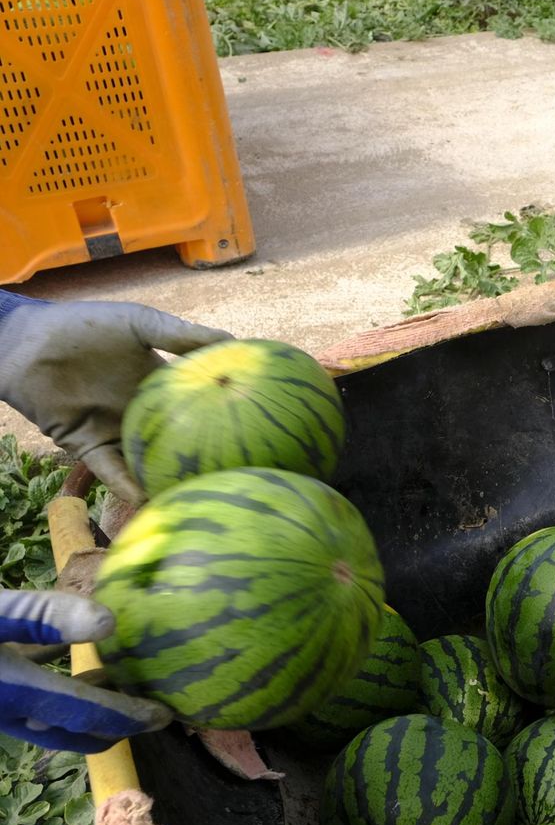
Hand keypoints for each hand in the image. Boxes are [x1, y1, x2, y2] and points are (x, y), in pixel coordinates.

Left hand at [0, 302, 229, 503]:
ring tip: (200, 500)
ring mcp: (118, 431)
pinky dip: (128, 486)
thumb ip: (182, 336)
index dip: (226, 417)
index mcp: (160, 385)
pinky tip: (148, 499)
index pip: (200, 405)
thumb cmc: (83, 326)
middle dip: (203, 459)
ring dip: (169, 482)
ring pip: (149, 463)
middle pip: (180, 441)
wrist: (25, 342)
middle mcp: (144, 412)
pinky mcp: (89, 447)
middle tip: (238, 477)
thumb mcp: (139, 323)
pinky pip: (112, 472)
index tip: (260, 432)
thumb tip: (234, 341)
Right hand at [0, 588, 171, 752]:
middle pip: (72, 727)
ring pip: (52, 711)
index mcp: (16, 695)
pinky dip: (56, 674)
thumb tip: (110, 623)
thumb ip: (44, 616)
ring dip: (87, 696)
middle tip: (150, 702)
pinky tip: (70, 644)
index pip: (86, 714)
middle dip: (113, 720)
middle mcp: (8, 710)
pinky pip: (30, 688)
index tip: (165, 715)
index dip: (128, 716)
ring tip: (121, 670)